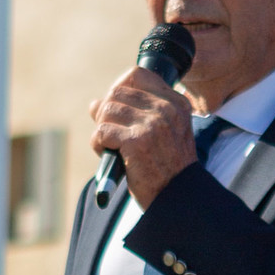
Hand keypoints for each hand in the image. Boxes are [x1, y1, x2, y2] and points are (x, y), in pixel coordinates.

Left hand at [89, 65, 196, 209]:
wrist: (180, 199)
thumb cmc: (168, 170)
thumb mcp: (163, 134)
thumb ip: (135, 113)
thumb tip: (95, 104)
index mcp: (176, 104)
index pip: (137, 75)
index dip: (119, 88)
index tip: (119, 110)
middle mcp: (166, 110)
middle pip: (116, 93)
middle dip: (107, 114)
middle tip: (113, 136)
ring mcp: (152, 124)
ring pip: (105, 110)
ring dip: (102, 130)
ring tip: (112, 147)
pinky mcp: (136, 141)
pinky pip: (101, 131)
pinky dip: (99, 145)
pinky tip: (110, 155)